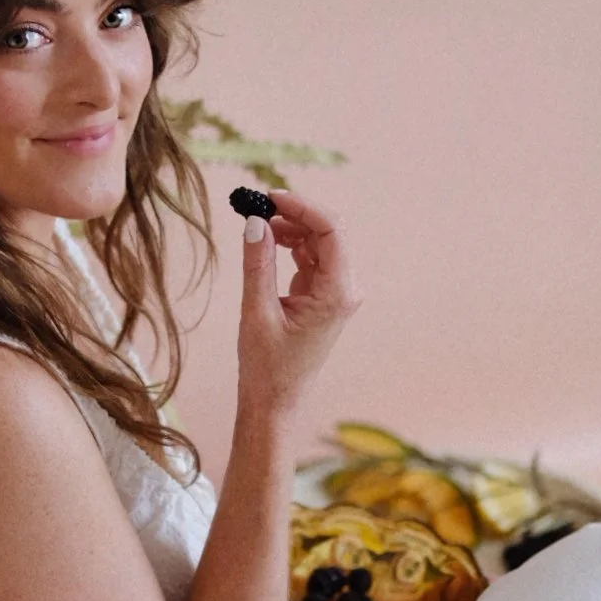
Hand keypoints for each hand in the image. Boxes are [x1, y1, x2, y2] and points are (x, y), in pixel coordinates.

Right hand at [237, 188, 361, 417]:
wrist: (274, 403)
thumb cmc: (267, 368)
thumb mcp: (256, 312)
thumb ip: (258, 263)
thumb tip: (255, 221)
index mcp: (337, 294)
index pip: (332, 231)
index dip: (303, 207)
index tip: (271, 197)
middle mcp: (345, 290)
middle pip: (328, 232)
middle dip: (295, 214)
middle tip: (258, 206)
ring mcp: (336, 292)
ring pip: (319, 242)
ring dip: (291, 228)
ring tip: (257, 226)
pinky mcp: (323, 294)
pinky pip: (311, 257)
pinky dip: (290, 244)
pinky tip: (267, 243)